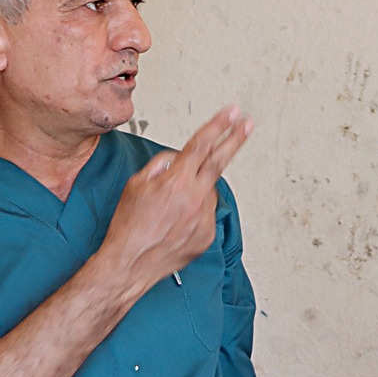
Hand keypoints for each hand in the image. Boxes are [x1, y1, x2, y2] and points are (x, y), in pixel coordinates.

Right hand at [100, 106, 252, 291]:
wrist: (130, 263)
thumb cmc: (129, 226)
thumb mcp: (136, 184)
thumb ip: (160, 166)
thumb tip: (177, 160)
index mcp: (176, 181)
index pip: (201, 144)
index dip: (218, 125)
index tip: (232, 113)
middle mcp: (194, 198)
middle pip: (220, 161)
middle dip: (235, 140)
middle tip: (248, 124)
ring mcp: (203, 218)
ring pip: (207, 191)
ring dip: (196, 190)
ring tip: (171, 207)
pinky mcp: (207, 235)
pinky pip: (206, 213)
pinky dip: (195, 211)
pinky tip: (176, 222)